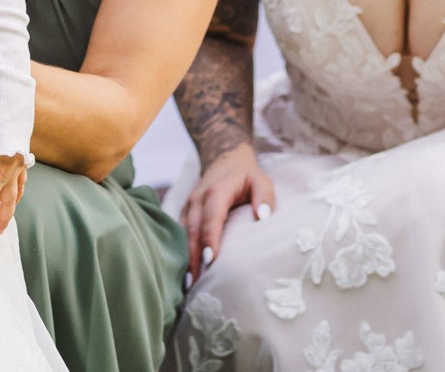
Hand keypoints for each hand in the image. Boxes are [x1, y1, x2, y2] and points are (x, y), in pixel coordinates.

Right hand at [179, 143, 275, 282]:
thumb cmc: (246, 175)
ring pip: (183, 235)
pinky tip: (186, 273)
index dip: (210, 238)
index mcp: (216, 191)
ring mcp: (188, 207)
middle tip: (196, 284)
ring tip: (189, 285)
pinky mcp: (185, 214)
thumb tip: (262, 217)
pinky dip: (182, 253)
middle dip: (193, 256)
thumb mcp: (261, 180)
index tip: (211, 260)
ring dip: (185, 258)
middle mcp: (197, 199)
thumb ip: (264, 196)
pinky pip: (180, 235)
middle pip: (193, 230)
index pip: (211, 216)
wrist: (225, 159)